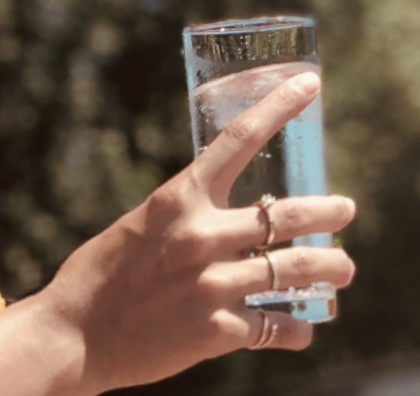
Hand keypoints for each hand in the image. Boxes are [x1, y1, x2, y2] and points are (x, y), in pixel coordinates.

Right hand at [31, 71, 356, 393]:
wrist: (73, 336)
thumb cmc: (102, 276)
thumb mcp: (144, 225)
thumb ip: (189, 216)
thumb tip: (232, 216)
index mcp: (180, 198)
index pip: (240, 138)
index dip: (280, 106)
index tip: (310, 84)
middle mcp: (202, 236)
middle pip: (287, 216)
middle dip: (327, 213)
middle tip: (346, 210)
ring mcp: (212, 285)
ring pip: (294, 270)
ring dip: (330, 268)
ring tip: (345, 268)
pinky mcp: (216, 332)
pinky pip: (273, 326)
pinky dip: (295, 330)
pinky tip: (304, 330)